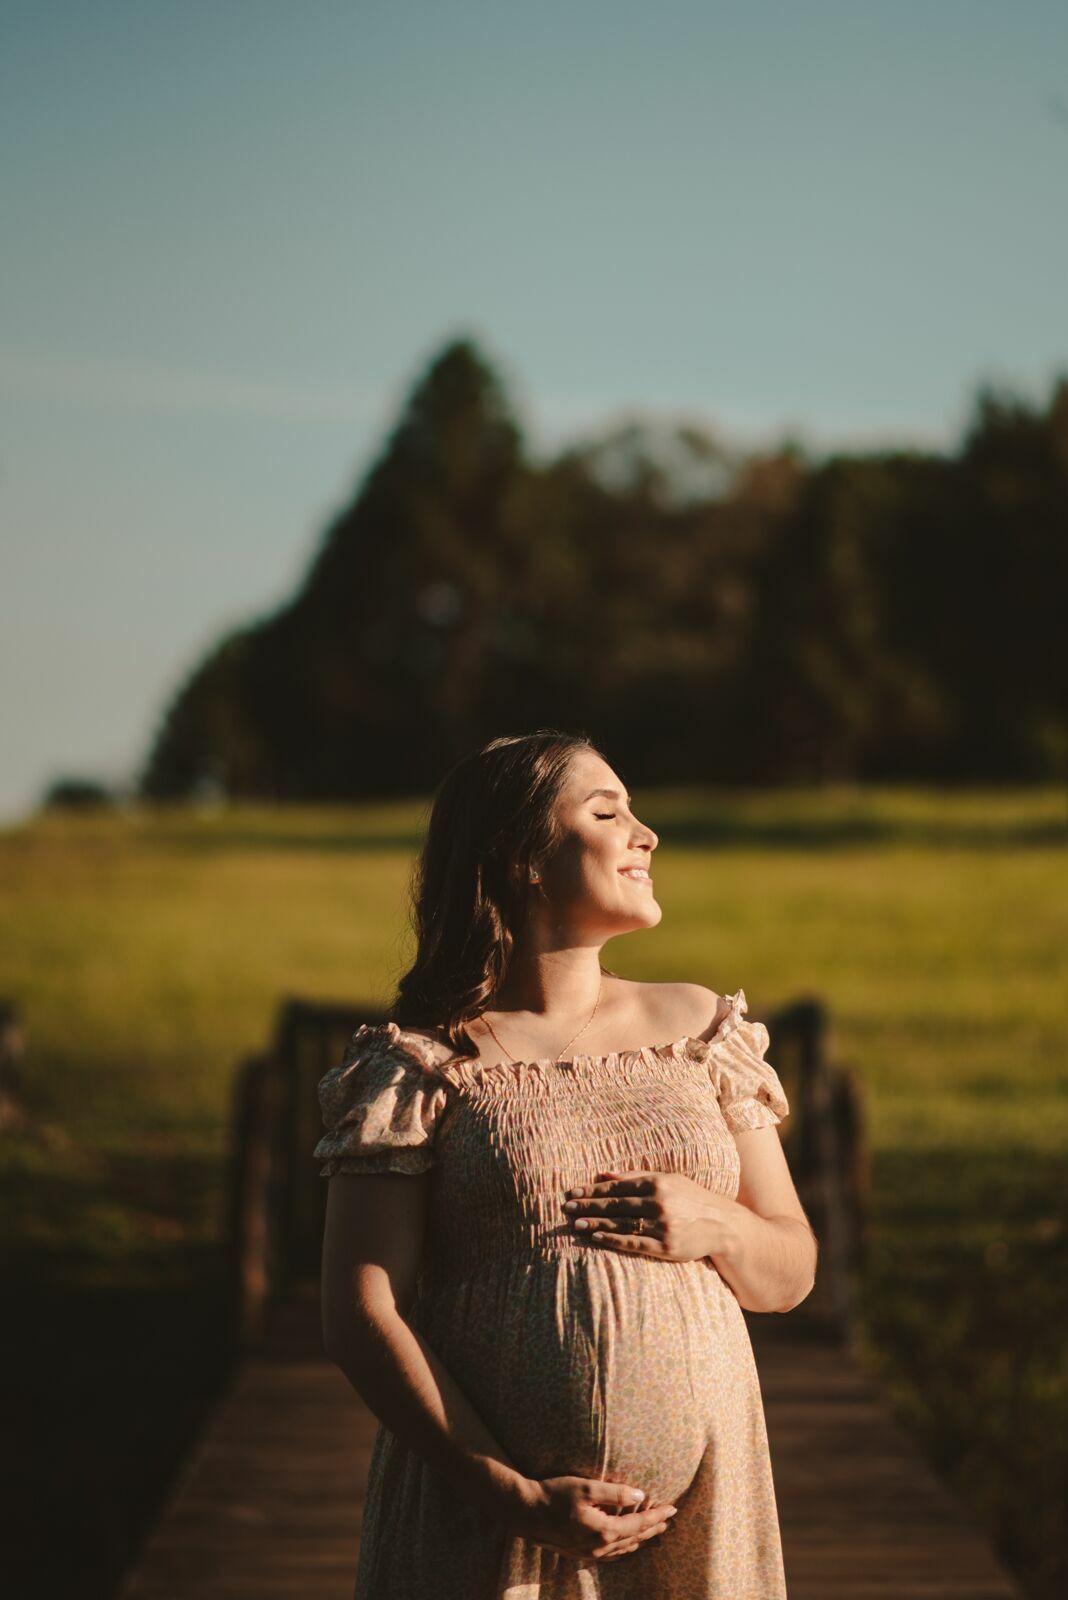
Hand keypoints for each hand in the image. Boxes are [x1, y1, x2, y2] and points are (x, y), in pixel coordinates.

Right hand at [503, 1474, 678, 1563]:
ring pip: (624, 1549)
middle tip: (669, 1519)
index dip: (657, 1516)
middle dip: (654, 1529)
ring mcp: (590, 1554)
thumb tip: (639, 1496)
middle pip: (635, 1539)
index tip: (673, 1508)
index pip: (638, 1524)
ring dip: (642, 1540)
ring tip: (654, 1531)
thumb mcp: (585, 1487)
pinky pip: (612, 1555)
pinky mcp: (580, 1554)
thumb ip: (614, 1493)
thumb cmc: (554, 1495)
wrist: (526, 1512)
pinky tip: (627, 1545)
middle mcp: (600, 1547)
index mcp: (604, 1531)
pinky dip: (625, 1549)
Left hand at [562, 1170, 742, 1263]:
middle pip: (615, 1205)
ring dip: (595, 1223)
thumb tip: (602, 1173)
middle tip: (567, 1208)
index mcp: (657, 1183)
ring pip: (621, 1225)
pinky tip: (596, 1236)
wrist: (721, 1225)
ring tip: (575, 1224)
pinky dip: (613, 1240)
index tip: (572, 1192)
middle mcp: (659, 1203)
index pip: (617, 1186)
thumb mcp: (667, 1180)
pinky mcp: (666, 1248)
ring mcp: (663, 1227)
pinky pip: (633, 1244)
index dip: (592, 1190)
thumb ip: (634, 1176)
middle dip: (588, 1206)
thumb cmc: (689, 1199)